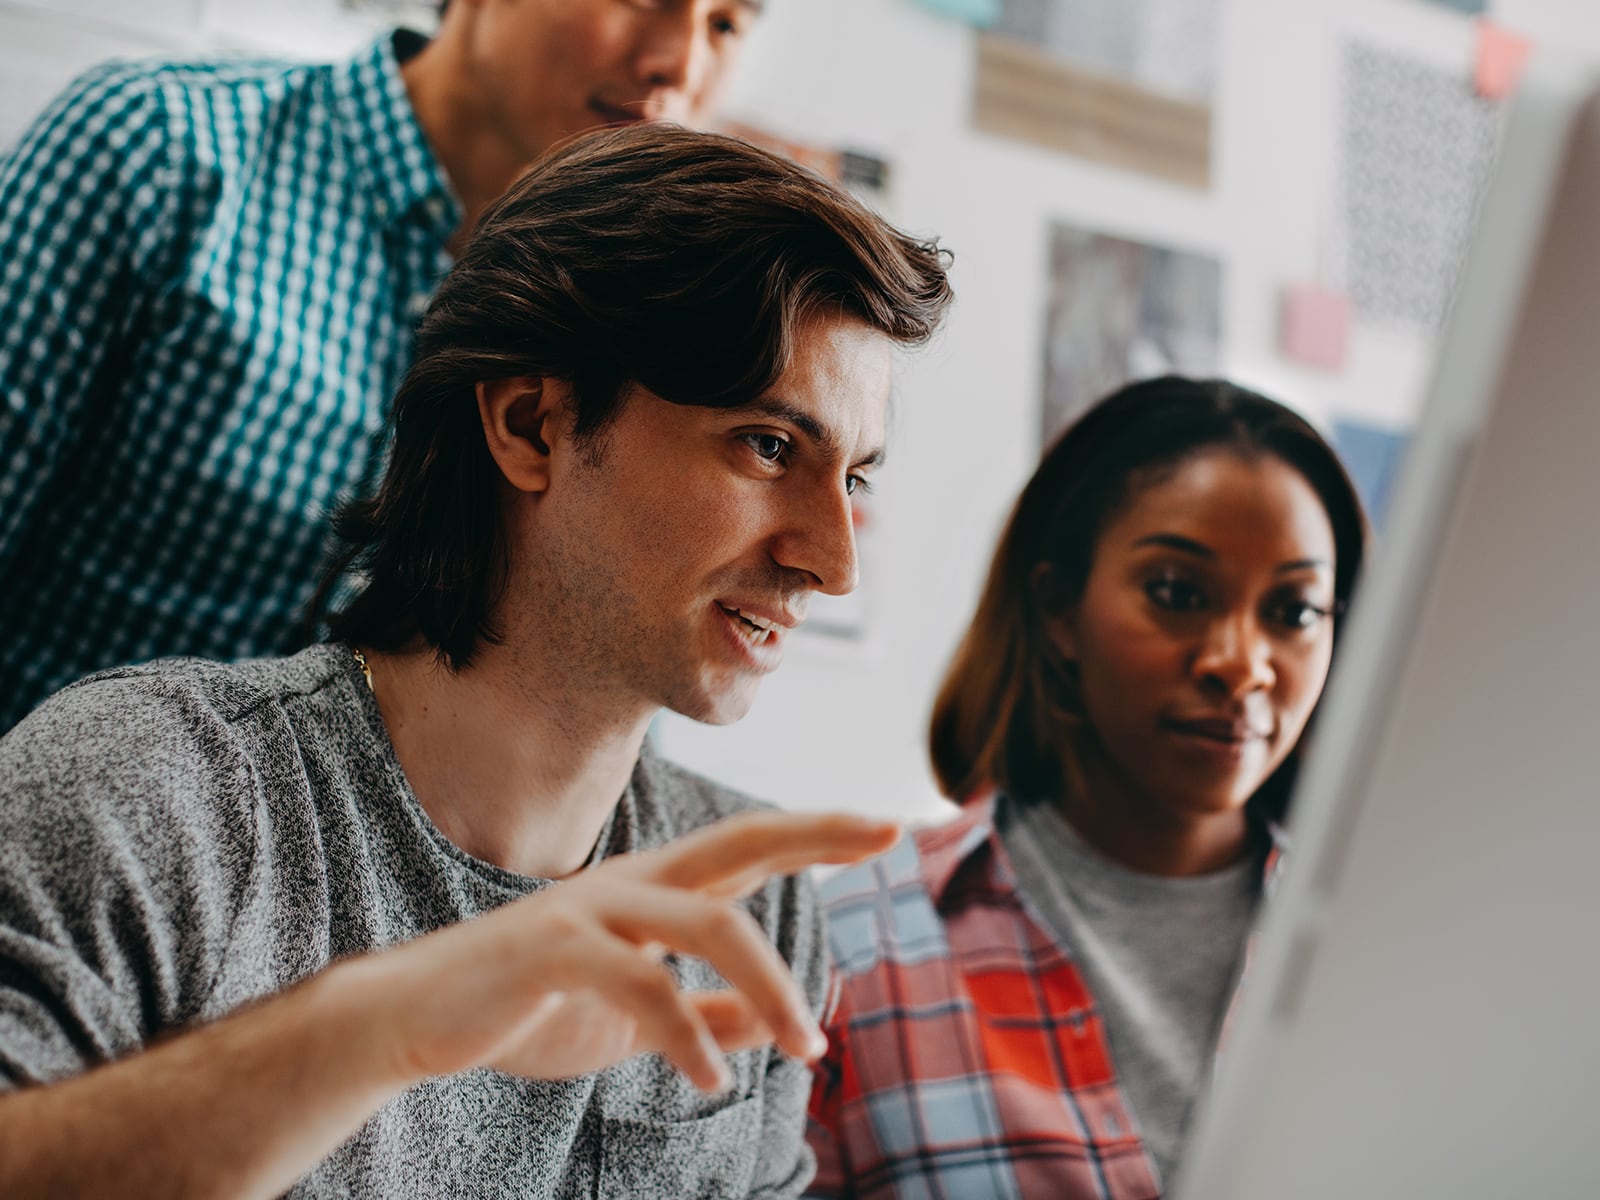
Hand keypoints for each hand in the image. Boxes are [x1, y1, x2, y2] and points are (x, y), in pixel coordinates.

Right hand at [362, 810, 898, 1091]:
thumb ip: (704, 1013)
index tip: (887, 825)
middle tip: (888, 830)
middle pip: (741, 843)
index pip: (751, 848)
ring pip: (710, 922)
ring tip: (811, 1047)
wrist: (417, 1020)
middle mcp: (633, 884)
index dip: (818, 833)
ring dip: (771, 985)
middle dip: (816, 832)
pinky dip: (687, 1034)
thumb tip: (777, 1022)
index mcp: (654, 891)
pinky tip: (713, 1079)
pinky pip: (641, 984)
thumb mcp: (634, 1018)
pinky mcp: (553, 950)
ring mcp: (593, 910)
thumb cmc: (529, 1008)